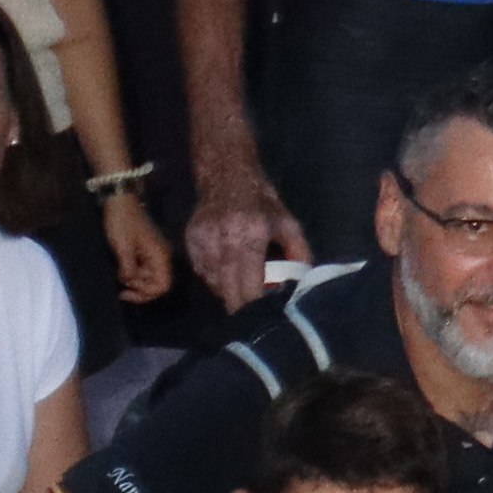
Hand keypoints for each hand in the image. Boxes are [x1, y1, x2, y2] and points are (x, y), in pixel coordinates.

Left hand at [97, 187, 178, 301]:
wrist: (120, 201)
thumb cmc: (122, 222)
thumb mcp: (123, 248)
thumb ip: (128, 269)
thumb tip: (129, 282)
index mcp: (160, 256)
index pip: (163, 285)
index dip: (146, 294)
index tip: (126, 290)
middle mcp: (161, 256)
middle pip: (157, 283)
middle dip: (139, 288)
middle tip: (120, 285)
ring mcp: (154, 252)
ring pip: (149, 276)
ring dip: (135, 280)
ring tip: (118, 274)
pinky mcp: (146, 249)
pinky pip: (143, 268)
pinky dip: (133, 272)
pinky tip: (121, 268)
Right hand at [187, 162, 299, 307]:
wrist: (226, 175)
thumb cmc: (262, 202)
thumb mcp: (288, 224)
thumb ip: (299, 254)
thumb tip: (303, 283)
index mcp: (251, 235)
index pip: (249, 283)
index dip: (254, 304)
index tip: (263, 316)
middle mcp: (223, 240)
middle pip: (228, 289)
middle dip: (240, 305)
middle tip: (251, 313)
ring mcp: (203, 240)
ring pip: (213, 282)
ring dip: (227, 291)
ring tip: (242, 288)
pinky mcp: (190, 240)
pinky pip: (201, 271)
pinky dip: (214, 277)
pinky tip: (227, 271)